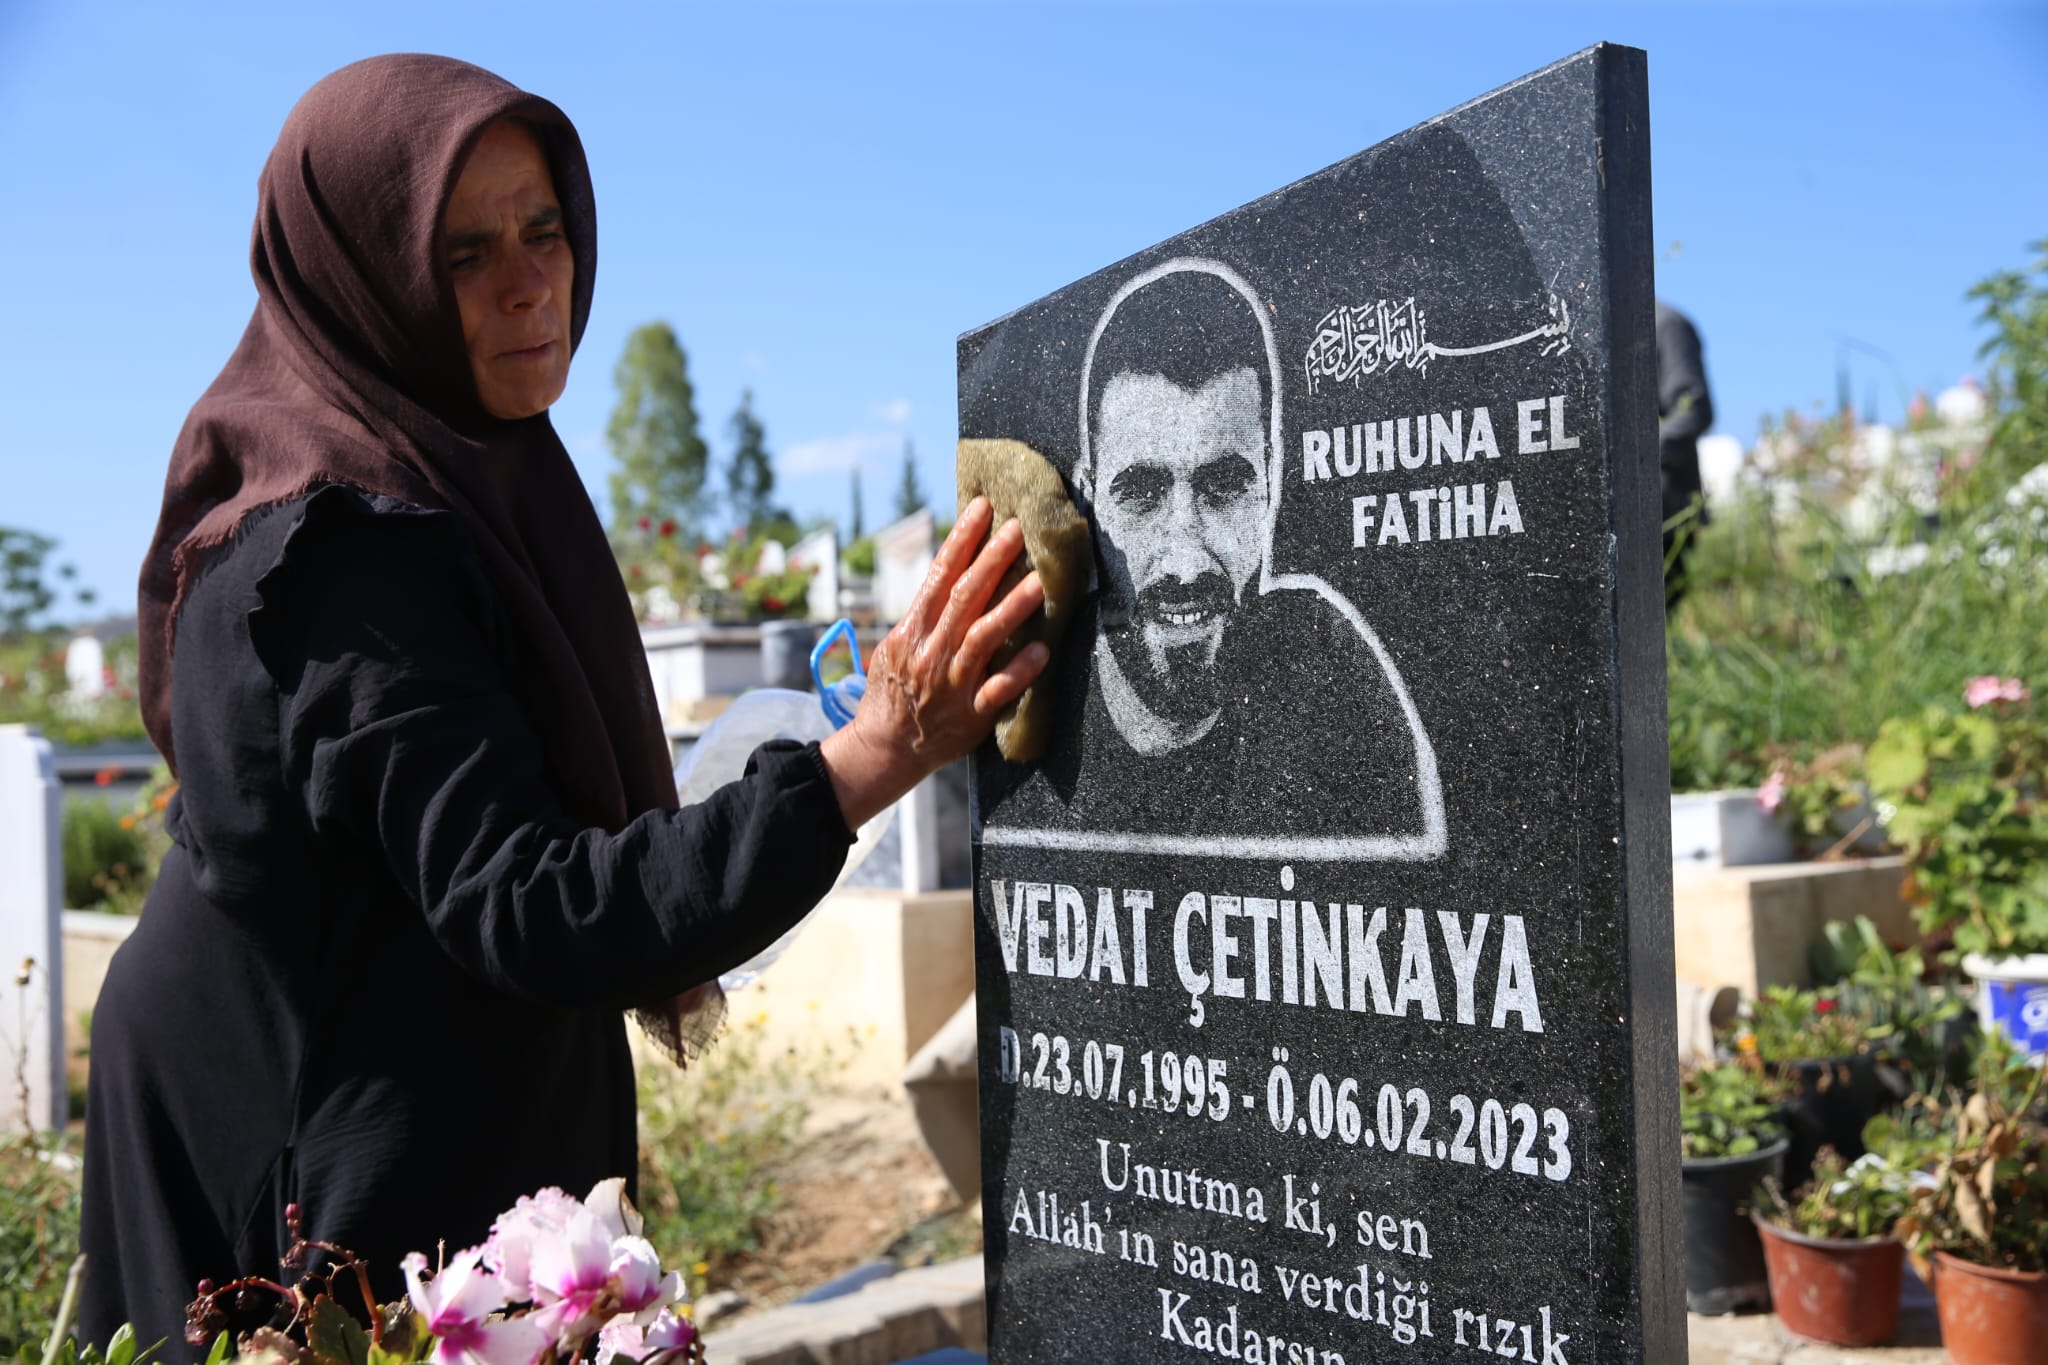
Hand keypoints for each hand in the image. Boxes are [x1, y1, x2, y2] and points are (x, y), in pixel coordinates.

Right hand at [819, 496, 1048, 828]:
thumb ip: (925, 613)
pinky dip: (1019, 671)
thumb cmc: (893, 691)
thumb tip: (952, 570)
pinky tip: (1043, 651)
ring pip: (982, 639)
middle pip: (963, 598)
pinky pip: (998, 691)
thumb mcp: (896, 645)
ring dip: (1011, 609)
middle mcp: (931, 651)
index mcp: (912, 630)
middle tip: (1019, 529)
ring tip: (1039, 582)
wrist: (883, 748)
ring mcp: (952, 683)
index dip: (961, 540)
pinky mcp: (970, 715)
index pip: (938, 575)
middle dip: (991, 561)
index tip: (983, 508)